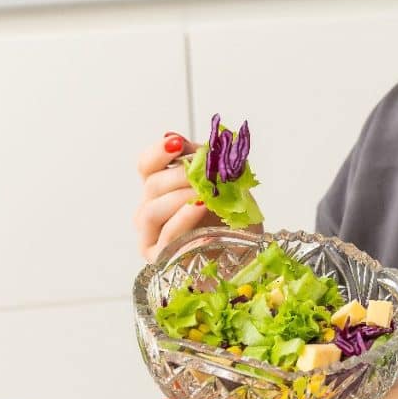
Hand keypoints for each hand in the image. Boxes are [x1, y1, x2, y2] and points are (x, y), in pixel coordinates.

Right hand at [134, 132, 260, 261]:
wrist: (251, 249)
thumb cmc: (234, 216)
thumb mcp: (223, 180)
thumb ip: (200, 160)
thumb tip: (174, 138)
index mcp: (163, 189)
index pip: (146, 166)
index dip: (157, 152)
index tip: (177, 144)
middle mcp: (152, 211)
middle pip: (151, 186)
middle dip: (178, 176)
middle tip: (204, 175)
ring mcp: (153, 237)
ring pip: (150, 211)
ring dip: (178, 197)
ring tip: (204, 193)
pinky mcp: (161, 260)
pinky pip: (166, 237)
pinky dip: (182, 219)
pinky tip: (199, 207)